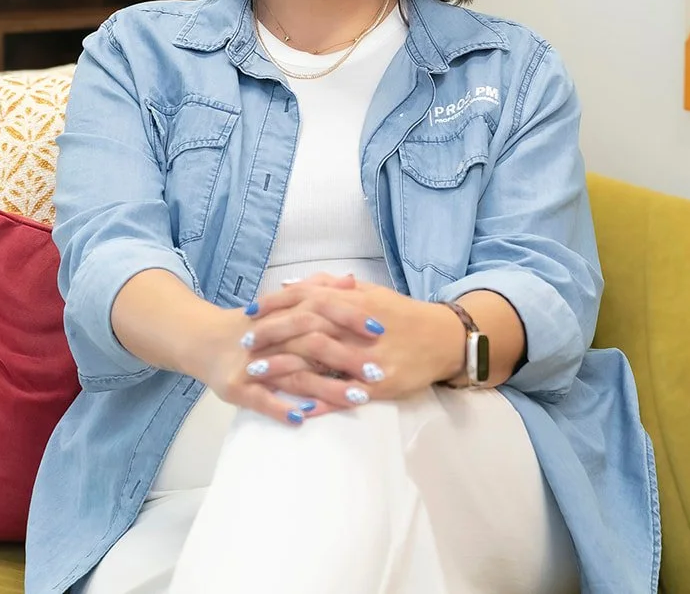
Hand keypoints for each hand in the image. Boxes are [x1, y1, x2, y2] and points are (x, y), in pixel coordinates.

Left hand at [244, 277, 463, 406]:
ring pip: (319, 360)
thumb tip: (294, 284)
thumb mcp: (371, 292)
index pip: (307, 298)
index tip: (249, 311)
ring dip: (284, 366)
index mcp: (356, 301)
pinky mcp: (380, 384)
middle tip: (244, 342)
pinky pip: (345, 394)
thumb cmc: (402, 314)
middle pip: (306, 327)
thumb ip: (333, 288)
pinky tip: (294, 406)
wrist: (444, 339)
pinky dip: (319, 400)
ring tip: (256, 372)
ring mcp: (368, 357)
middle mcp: (358, 327)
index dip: (275, 305)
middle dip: (271, 335)